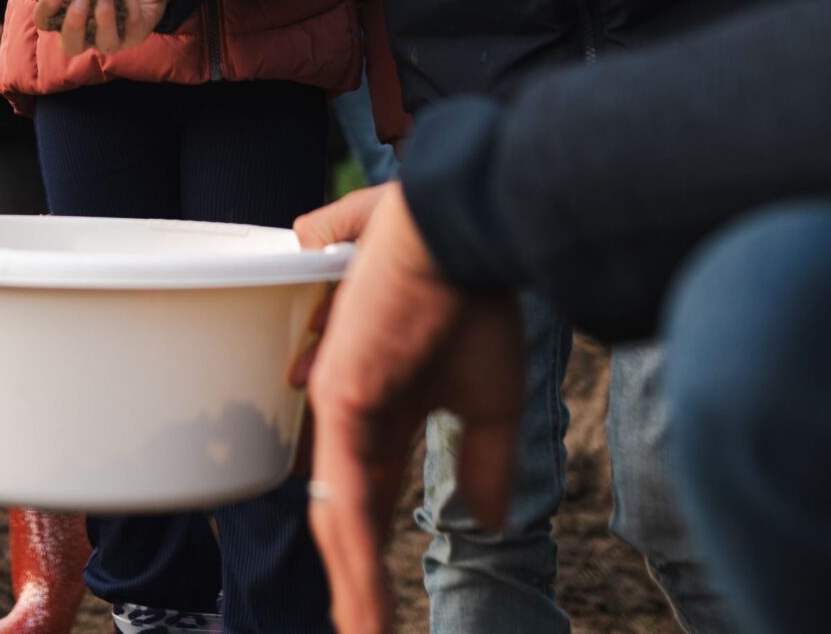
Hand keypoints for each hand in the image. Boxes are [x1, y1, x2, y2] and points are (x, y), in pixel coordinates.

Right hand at [30, 0, 170, 56]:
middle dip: (74, 26)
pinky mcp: (135, 35)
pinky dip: (128, 0)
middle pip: (70, 46)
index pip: (45, 20)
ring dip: (104, 21)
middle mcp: (86, 32)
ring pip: (104, 44)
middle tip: (81, 1)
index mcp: (67, 13)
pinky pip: (131, 25)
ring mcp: (111, 37)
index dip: (48, 7)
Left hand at [298, 186, 523, 633]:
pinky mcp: (338, 403)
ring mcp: (338, 411)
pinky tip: (365, 603)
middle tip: (363, 632)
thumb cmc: (475, 302)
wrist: (462, 236)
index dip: (371, 559)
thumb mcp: (491, 402)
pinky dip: (356, 556)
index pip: (369, 502)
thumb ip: (484, 463)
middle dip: (354, 581)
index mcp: (384, 413)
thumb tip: (486, 521)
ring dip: (353, 585)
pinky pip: (345, 497)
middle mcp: (352, 415)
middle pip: (344, 517)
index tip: (376, 611)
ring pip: (339, 519)